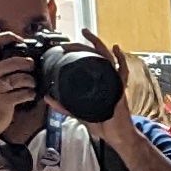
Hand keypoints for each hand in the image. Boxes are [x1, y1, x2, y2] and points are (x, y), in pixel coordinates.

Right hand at [0, 31, 37, 161]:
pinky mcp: (2, 101)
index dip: (8, 37)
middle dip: (27, 63)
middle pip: (13, 61)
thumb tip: (17, 51)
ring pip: (21, 78)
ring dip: (31, 81)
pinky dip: (30, 94)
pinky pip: (23, 94)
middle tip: (31, 66)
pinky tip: (29, 94)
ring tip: (31, 83)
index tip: (20, 40)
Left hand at [76, 28, 139, 153]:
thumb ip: (65, 107)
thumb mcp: (80, 114)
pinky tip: (116, 49)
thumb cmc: (104, 126)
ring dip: (97, 44)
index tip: (64, 47)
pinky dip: (121, 59)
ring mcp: (114, 83)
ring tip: (87, 34)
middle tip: (73, 37)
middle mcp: (106, 80)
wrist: (118, 136)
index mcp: (97, 84)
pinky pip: (122, 72)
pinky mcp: (120, 90)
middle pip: (95, 56)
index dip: (76, 53)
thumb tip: (48, 99)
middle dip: (84, 44)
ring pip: (106, 58)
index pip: (86, 63)